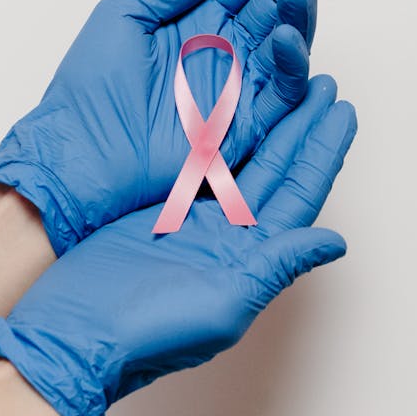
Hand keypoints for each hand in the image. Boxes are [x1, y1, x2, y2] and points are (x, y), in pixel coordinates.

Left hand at [0, 0, 330, 252]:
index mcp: (198, 16)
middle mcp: (226, 45)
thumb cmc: (89, 89)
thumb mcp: (124, 15)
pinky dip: (290, 62)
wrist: (78, 154)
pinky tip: (287, 33)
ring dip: (299, 5)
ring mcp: (239, 82)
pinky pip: (280, 89)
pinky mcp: (245, 124)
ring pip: (286, 36)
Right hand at [0, 76, 356, 415]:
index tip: (342, 110)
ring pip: (244, 158)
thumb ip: (278, 266)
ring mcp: (197, 219)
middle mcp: (231, 236)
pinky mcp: (161, 207)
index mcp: (254, 258)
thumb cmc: (148, 332)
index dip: (324, 151)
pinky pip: (203, 158)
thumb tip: (336, 242)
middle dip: (302, 125)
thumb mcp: (226, 303)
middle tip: (322, 83)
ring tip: (287, 85)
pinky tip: (229, 105)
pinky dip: (220, 131)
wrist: (74, 331)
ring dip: (267, 123)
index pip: (301, 194)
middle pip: (278, 168)